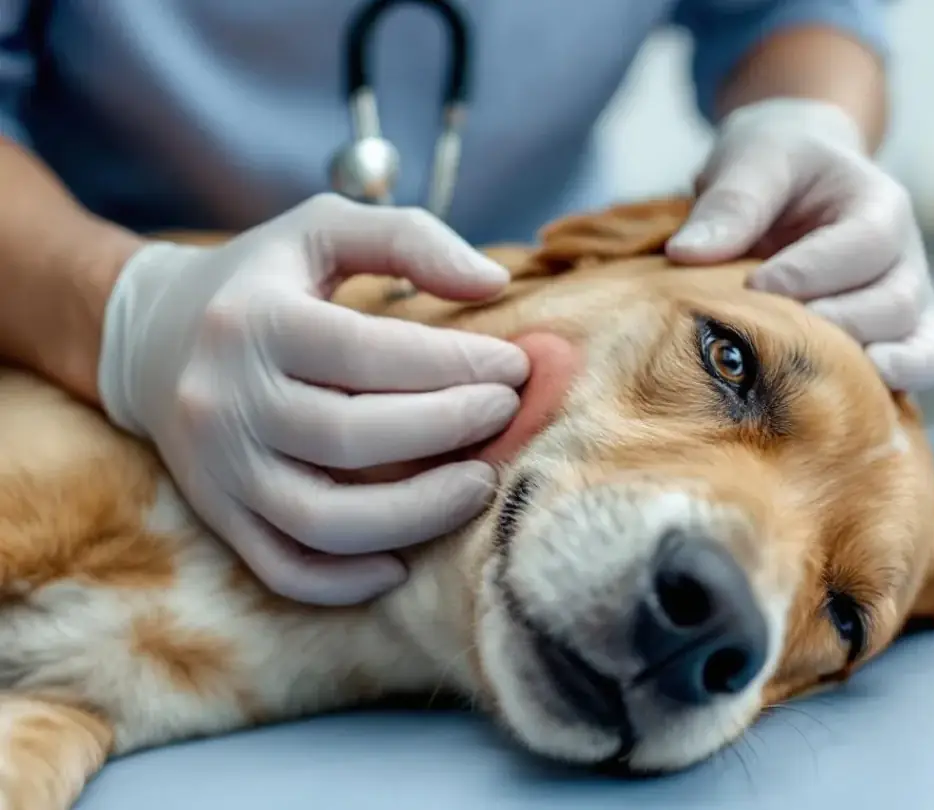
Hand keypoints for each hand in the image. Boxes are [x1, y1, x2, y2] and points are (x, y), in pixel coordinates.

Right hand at [98, 194, 528, 605]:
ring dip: (415, 514)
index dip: (455, 365)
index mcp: (253, 320)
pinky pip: (282, 569)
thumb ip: (409, 238)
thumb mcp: (323, 229)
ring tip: (478, 485)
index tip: (513, 368)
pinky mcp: (218, 513)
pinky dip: (345, 581)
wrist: (153, 337)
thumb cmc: (262, 279)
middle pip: (351, 438)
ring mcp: (218, 467)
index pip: (368, 353)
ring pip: (321, 520)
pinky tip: (403, 562)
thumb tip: (494, 282)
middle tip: (505, 414)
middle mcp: (225, 399)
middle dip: (448, 429)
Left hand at [666, 98, 933, 391]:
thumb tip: (686, 254)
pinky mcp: (894, 340)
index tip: (752, 286)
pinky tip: (834, 409)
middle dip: (832, 326)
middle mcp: (905, 258)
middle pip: (896, 304)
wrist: (797, 177)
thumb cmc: (774, 164)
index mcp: (879, 204)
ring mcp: (907, 303)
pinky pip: (914, 372)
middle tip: (772, 335)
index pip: (865, 244)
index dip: (809, 272)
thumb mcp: (751, 159)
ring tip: (802, 378)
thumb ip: (729, 203)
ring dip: (859, 368)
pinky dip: (885, 395)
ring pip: (916, 347)